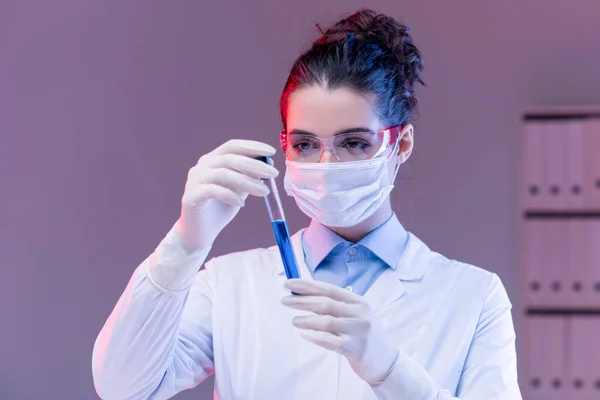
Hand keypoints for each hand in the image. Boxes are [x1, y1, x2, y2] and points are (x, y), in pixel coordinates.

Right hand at [175, 139, 277, 251]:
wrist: (200, 233)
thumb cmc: (221, 208)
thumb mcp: (239, 189)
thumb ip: (249, 176)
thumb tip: (269, 165)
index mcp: (213, 159)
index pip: (232, 146)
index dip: (252, 147)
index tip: (272, 152)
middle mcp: (202, 166)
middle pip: (230, 158)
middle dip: (254, 165)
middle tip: (273, 173)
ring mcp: (194, 180)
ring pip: (223, 174)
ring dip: (247, 181)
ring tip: (264, 191)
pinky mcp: (190, 196)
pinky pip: (212, 191)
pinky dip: (230, 195)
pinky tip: (241, 203)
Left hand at [282, 279, 398, 383]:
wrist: (385, 360)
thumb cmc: (364, 334)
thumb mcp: (355, 315)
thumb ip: (335, 306)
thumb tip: (303, 296)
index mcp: (358, 301)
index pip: (329, 289)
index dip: (308, 285)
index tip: (290, 284)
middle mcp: (360, 313)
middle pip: (326, 303)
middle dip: (302, 300)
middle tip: (285, 300)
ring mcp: (359, 331)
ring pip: (327, 322)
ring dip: (307, 320)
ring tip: (294, 320)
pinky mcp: (355, 349)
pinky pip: (331, 341)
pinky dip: (315, 337)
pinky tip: (304, 335)